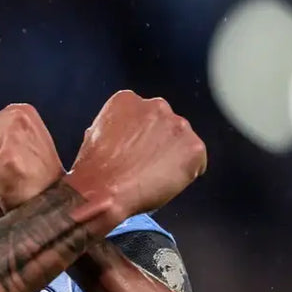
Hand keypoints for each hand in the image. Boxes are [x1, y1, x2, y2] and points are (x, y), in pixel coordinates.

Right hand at [67, 90, 206, 224]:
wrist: (104, 191)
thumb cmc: (94, 170)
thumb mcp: (95, 136)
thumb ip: (116, 129)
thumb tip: (123, 138)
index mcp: (127, 100)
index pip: (143, 115)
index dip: (140, 137)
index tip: (134, 151)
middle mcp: (156, 105)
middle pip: (165, 124)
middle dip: (159, 142)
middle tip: (146, 165)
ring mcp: (177, 125)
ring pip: (182, 141)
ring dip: (173, 156)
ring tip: (155, 176)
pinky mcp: (193, 147)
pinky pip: (197, 162)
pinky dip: (186, 174)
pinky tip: (166, 183)